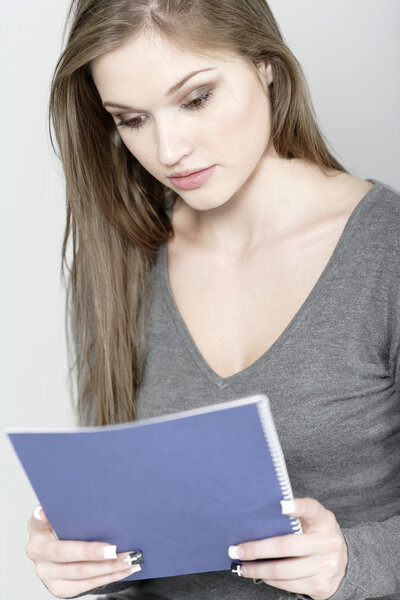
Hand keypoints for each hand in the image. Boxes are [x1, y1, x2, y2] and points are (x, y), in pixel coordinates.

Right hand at [26, 504, 142, 597]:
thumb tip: (97, 498)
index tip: (43, 511)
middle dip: (90, 552)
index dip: (40, 517)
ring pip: (79, 572)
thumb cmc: (71, 527)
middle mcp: (37, 551)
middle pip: (63, 553)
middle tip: (112, 549)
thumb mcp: (68, 515)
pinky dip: (109, 577)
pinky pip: (86, 585)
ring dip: (109, 566)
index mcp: (37, 527)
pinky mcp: (58, 587)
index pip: (37, 520)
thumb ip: (75, 510)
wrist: (66, 553)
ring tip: (129, 558)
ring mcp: (46, 572)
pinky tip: (125, 569)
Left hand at [228, 497, 347, 599]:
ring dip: (259, 569)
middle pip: (287, 545)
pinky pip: (289, 584)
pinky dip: (271, 580)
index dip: (297, 507)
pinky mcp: (320, 585)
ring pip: (285, 569)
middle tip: (238, 550)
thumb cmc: (317, 536)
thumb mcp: (313, 521)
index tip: (281, 505)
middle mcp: (328, 542)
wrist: (344, 565)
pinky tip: (260, 574)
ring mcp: (326, 566)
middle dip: (258, 549)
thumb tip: (259, 517)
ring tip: (243, 566)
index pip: (312, 509)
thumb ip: (295, 517)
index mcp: (324, 520)